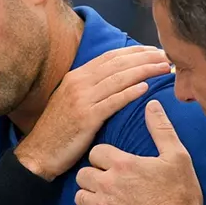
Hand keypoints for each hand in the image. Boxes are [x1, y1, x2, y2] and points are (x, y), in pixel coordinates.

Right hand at [15, 46, 169, 179]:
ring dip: (144, 71)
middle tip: (166, 56)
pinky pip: (113, 102)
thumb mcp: (71, 101)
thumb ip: (90, 89)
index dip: (134, 51)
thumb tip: (115, 81)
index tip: (154, 51)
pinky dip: (130, 93)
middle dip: (144, 57)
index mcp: (76, 76)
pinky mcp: (86, 118)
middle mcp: (79, 83)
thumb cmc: (59, 131)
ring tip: (163, 69)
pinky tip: (146, 88)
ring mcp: (81, 100)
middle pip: (118, 64)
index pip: (110, 57)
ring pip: (119, 79)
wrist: (39, 153)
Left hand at [76, 101, 205, 204]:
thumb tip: (151, 104)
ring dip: (89, 195)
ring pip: (79, 197)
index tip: (113, 162)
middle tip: (106, 179)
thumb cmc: (180, 194)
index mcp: (123, 164)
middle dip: (92, 174)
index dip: (103, 156)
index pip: (96, 152)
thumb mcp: (177, 156)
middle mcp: (108, 184)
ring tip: (102, 197)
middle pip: (82, 173)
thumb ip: (161, 128)